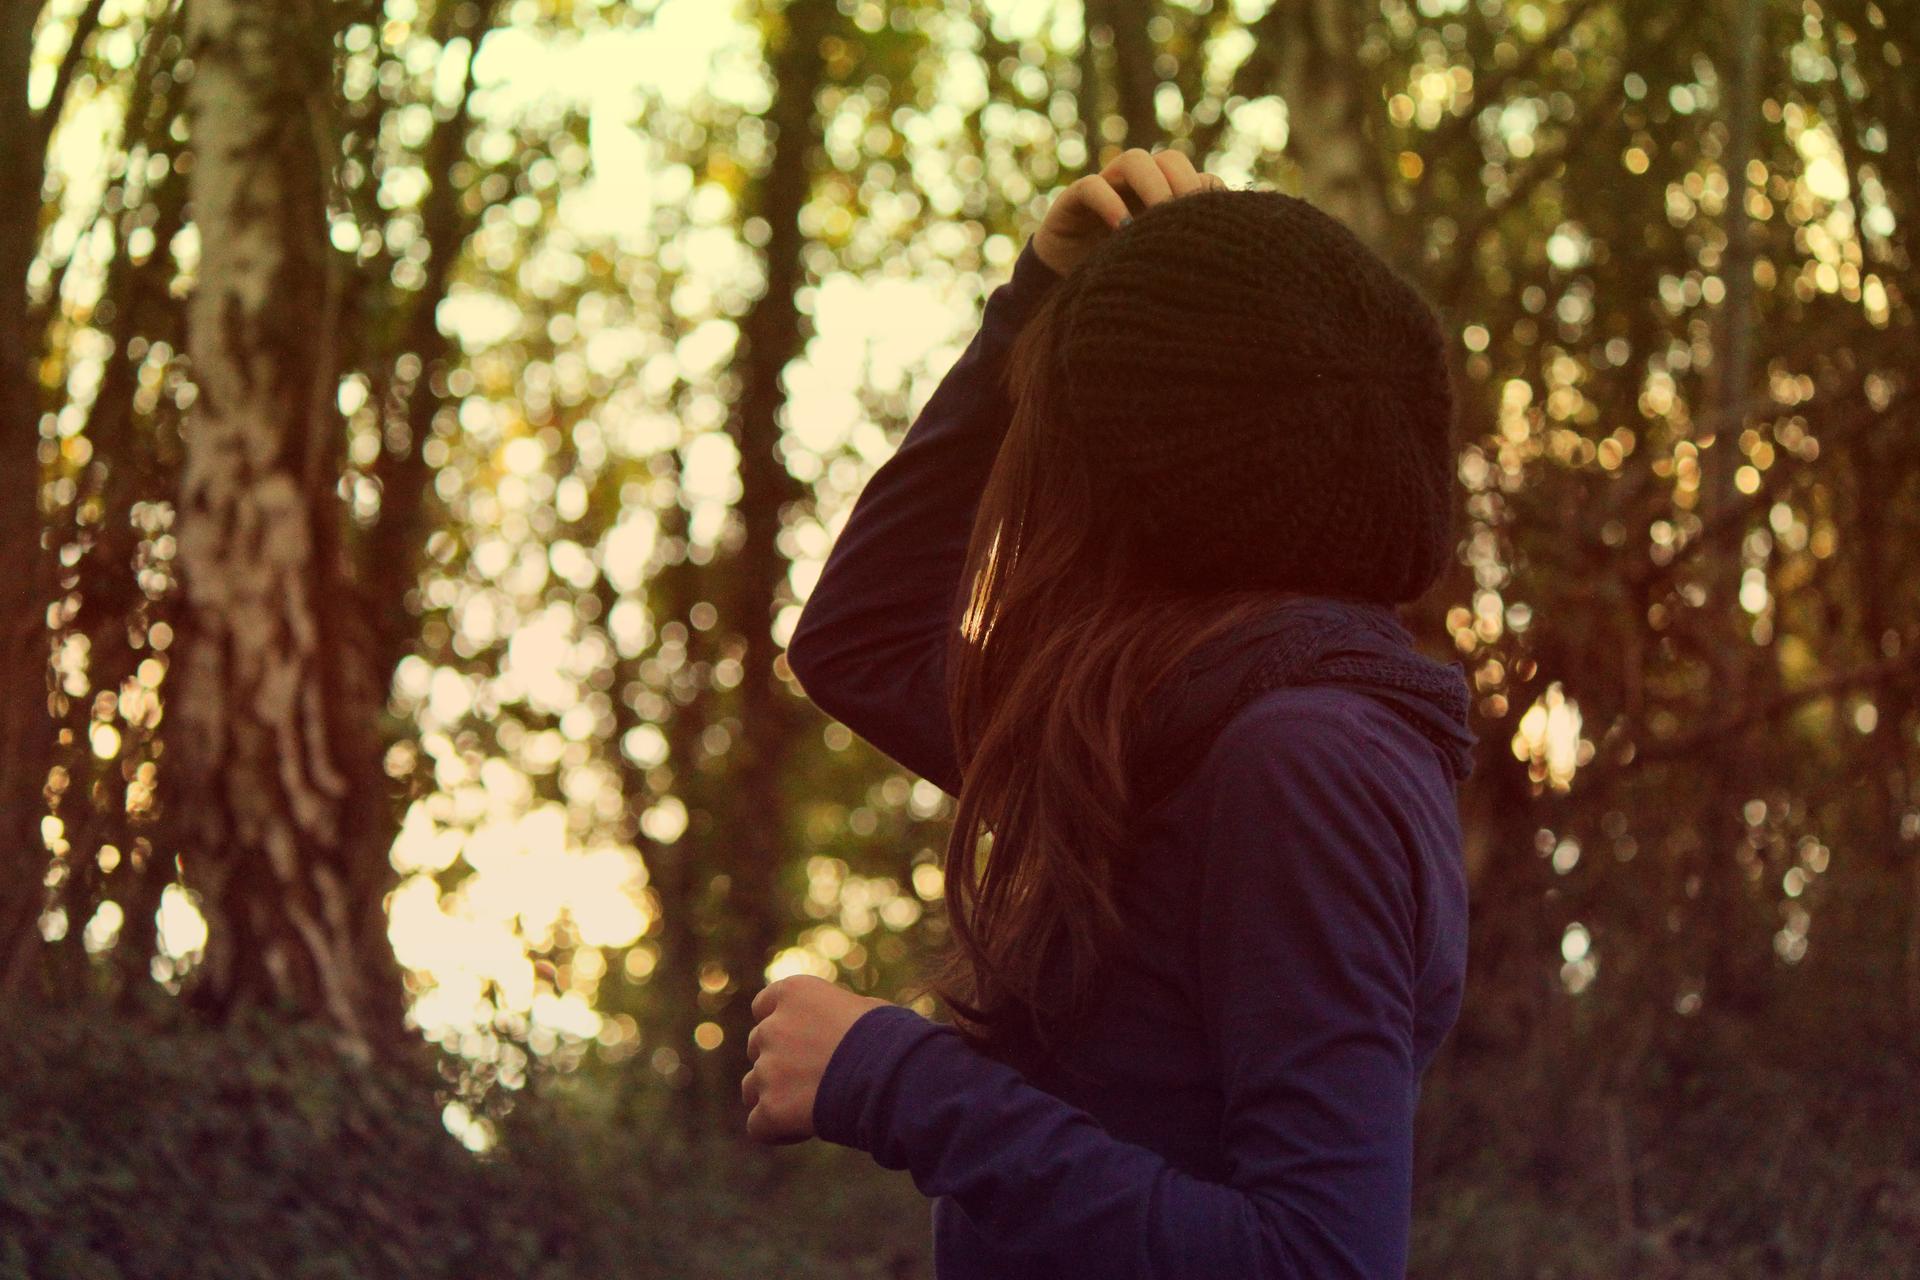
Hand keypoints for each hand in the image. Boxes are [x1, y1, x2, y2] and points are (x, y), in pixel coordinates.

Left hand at [741, 974, 893, 1143]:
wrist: (893, 1076)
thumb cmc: (892, 1039)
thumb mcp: (865, 1010)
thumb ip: (834, 1014)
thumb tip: (838, 1027)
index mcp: (794, 992)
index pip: (764, 1005)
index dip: (781, 1024)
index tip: (802, 1039)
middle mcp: (772, 1027)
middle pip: (758, 1045)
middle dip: (780, 1061)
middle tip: (817, 1077)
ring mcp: (767, 1069)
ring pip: (753, 1086)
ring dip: (775, 1095)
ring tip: (812, 1106)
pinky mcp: (770, 1109)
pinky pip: (758, 1125)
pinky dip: (777, 1129)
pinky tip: (806, 1129)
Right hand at [1030, 145, 1226, 276]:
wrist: (1062, 285)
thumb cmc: (1118, 276)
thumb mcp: (1160, 265)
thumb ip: (1192, 250)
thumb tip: (1239, 240)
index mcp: (1165, 199)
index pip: (1197, 179)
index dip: (1210, 194)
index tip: (1222, 224)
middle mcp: (1138, 187)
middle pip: (1170, 159)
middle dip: (1184, 184)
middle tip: (1190, 217)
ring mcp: (1107, 187)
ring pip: (1135, 161)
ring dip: (1153, 185)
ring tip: (1160, 217)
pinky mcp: (1073, 200)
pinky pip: (1092, 187)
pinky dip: (1109, 202)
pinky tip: (1123, 229)